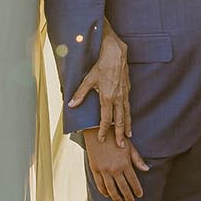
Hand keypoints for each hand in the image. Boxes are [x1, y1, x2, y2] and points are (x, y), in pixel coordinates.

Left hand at [69, 31, 132, 146]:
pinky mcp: (128, 89)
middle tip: (122, 145)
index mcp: (107, 98)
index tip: (103, 139)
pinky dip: (129, 114)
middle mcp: (118, 98)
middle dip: (120, 134)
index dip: (104, 131)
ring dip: (128, 126)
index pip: (106, 119)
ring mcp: (124, 94)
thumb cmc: (101, 66)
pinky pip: (128, 106)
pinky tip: (128, 118)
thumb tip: (71, 104)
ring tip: (129, 136)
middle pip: (120, 120)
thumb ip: (80, 94)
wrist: (115, 54)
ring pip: (127, 114)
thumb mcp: (88, 80)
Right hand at [86, 128, 149, 200]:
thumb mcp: (129, 147)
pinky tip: (107, 195)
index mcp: (125, 164)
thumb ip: (137, 159)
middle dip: (128, 196)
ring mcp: (103, 170)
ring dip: (116, 197)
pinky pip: (100, 184)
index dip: (137, 190)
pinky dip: (104, 192)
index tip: (139, 195)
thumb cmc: (115, 137)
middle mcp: (114, 169)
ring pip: (111, 189)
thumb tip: (147, 169)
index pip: (133, 181)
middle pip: (123, 188)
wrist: (97, 131)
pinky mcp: (95, 169)